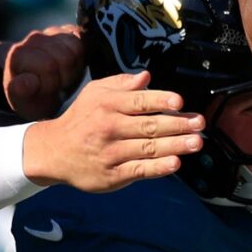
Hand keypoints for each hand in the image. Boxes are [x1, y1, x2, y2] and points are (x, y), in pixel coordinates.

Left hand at [0, 25, 83, 118]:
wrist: (38, 88)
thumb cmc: (32, 97)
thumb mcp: (23, 102)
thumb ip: (21, 92)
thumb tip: (28, 82)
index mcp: (18, 55)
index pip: (49, 66)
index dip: (52, 84)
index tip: (44, 91)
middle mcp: (33, 39)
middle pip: (66, 57)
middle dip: (65, 77)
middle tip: (56, 86)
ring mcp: (51, 33)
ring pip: (76, 48)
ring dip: (74, 68)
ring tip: (62, 78)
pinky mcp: (68, 31)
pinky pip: (83, 42)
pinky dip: (81, 59)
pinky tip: (70, 68)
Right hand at [21, 70, 203, 192]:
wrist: (53, 152)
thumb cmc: (81, 119)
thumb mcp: (95, 93)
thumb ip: (122, 84)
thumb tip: (146, 77)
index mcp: (108, 104)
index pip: (139, 102)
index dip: (160, 101)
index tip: (179, 103)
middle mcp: (109, 127)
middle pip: (149, 126)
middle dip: (177, 124)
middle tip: (199, 123)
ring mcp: (111, 153)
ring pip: (148, 148)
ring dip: (175, 145)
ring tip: (196, 142)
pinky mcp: (112, 174)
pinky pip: (139, 170)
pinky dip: (158, 168)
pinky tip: (175, 163)